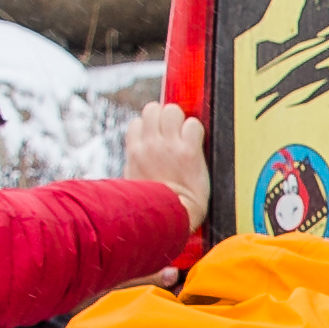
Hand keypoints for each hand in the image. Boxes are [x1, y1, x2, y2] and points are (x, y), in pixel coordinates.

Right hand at [124, 102, 209, 218]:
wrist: (168, 218)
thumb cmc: (150, 206)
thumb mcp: (132, 182)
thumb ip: (135, 163)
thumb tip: (138, 156)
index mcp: (134, 151)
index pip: (138, 122)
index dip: (150, 127)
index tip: (158, 139)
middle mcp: (149, 144)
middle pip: (153, 108)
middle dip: (165, 117)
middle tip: (174, 133)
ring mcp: (169, 146)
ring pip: (172, 110)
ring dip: (181, 120)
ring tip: (185, 137)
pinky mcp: (189, 152)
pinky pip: (193, 124)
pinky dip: (196, 131)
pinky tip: (196, 145)